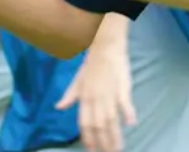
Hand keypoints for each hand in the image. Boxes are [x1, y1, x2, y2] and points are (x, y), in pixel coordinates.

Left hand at [59, 33, 137, 151]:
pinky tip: (131, 124)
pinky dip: (127, 113)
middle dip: (102, 142)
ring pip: (110, 119)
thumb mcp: (76, 81)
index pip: (85, 123)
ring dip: (114, 135)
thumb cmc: (91, 64)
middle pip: (98, 125)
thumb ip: (69, 96)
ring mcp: (109, 94)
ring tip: (118, 148)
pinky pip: (124, 103)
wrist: (105, 47)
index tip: (92, 149)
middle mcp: (95, 99)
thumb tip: (58, 107)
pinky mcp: (122, 88)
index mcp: (84, 98)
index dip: (88, 137)